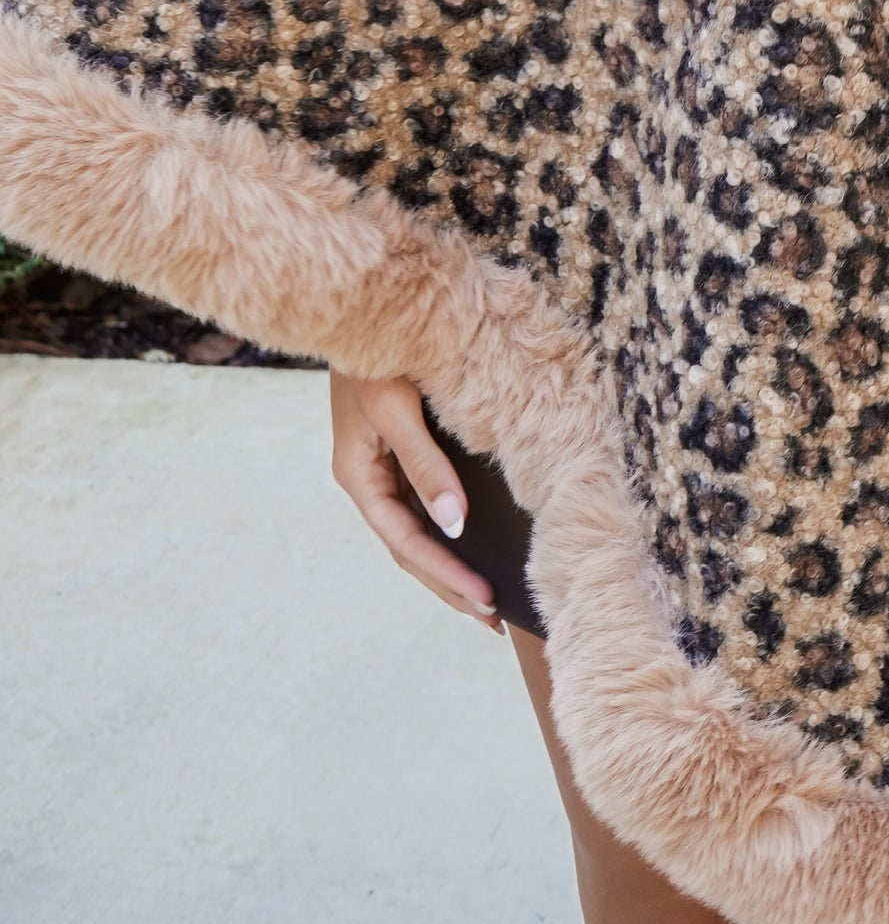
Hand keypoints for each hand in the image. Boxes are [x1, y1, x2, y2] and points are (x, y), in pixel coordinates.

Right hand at [329, 371, 503, 629]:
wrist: (368, 305)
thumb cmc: (378, 352)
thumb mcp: (397, 408)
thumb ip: (426, 466)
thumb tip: (454, 524)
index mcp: (358, 475)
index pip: (406, 542)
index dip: (445, 575)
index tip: (485, 600)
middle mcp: (369, 478)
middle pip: (411, 548)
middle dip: (450, 585)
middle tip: (493, 618)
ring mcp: (383, 467)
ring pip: (418, 531)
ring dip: (450, 565)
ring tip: (489, 598)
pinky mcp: (401, 451)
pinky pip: (425, 503)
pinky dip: (452, 530)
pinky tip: (477, 543)